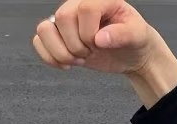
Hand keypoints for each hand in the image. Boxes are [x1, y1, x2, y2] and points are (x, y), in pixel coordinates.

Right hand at [32, 1, 155, 74]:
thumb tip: (100, 39)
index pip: (84, 9)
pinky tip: (65, 64)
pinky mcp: (59, 36)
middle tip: (91, 52)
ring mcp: (66, 22)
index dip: (90, 32)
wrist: (132, 53)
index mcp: (99, 0)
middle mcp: (78, 6)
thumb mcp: (137, 35)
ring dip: (61, 52)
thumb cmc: (135, 39)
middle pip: (62, 18)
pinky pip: (38, 41)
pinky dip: (49, 57)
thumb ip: (122, 35)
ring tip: (78, 59)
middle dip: (77, 44)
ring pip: (44, 29)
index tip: (101, 44)